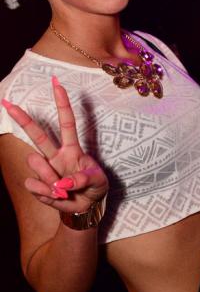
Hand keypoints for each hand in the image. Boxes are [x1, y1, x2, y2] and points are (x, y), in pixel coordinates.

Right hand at [2, 77, 107, 213]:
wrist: (87, 207)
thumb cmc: (94, 187)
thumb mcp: (98, 181)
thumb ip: (84, 179)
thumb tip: (63, 183)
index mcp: (73, 149)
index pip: (67, 123)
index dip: (62, 104)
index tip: (57, 84)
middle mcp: (56, 155)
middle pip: (37, 134)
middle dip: (22, 119)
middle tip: (7, 103)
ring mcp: (45, 169)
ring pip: (35, 161)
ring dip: (49, 177)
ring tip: (63, 189)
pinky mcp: (38, 184)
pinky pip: (34, 184)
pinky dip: (47, 193)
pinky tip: (57, 196)